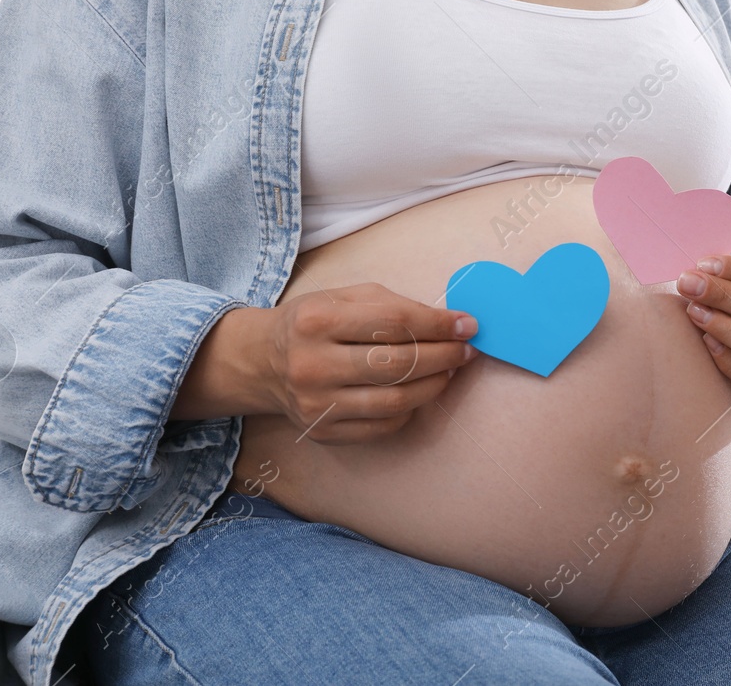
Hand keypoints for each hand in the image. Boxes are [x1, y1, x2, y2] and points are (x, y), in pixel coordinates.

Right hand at [264, 283, 479, 444]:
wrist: (262, 361)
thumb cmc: (314, 322)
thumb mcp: (345, 297)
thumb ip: (394, 305)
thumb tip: (450, 324)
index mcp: (318, 320)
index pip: (395, 323)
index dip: (439, 325)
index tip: (468, 325)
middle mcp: (313, 364)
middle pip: (398, 364)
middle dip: (444, 356)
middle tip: (466, 350)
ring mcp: (316, 404)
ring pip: (395, 400)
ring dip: (435, 385)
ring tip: (450, 370)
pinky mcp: (322, 432)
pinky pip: (383, 426)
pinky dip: (410, 409)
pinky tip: (419, 391)